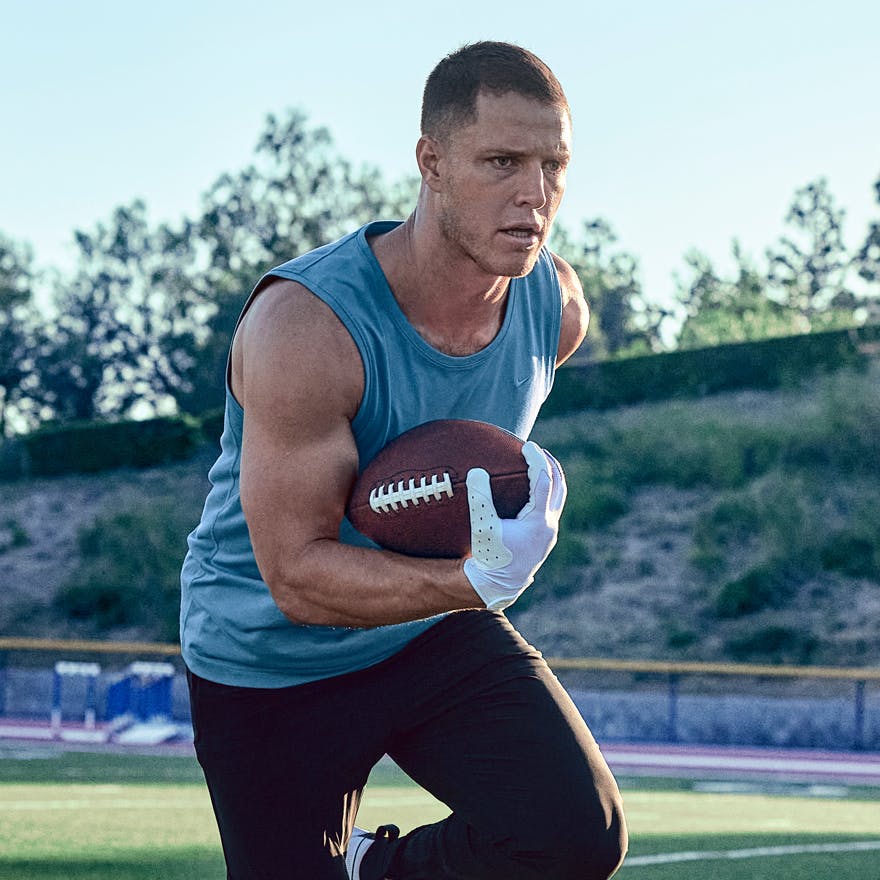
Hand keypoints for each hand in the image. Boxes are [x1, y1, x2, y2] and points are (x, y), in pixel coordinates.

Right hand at [462, 441, 566, 610]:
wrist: (499, 584)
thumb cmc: (489, 555)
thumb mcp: (482, 526)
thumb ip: (479, 498)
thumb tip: (476, 471)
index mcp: (538, 521)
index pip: (543, 481)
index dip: (537, 460)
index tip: (529, 446)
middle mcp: (549, 526)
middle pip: (559, 486)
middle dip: (550, 465)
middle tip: (538, 450)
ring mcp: (549, 532)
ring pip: (558, 498)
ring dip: (551, 478)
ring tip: (539, 463)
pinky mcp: (545, 537)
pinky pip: (551, 507)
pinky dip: (545, 492)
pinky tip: (531, 488)